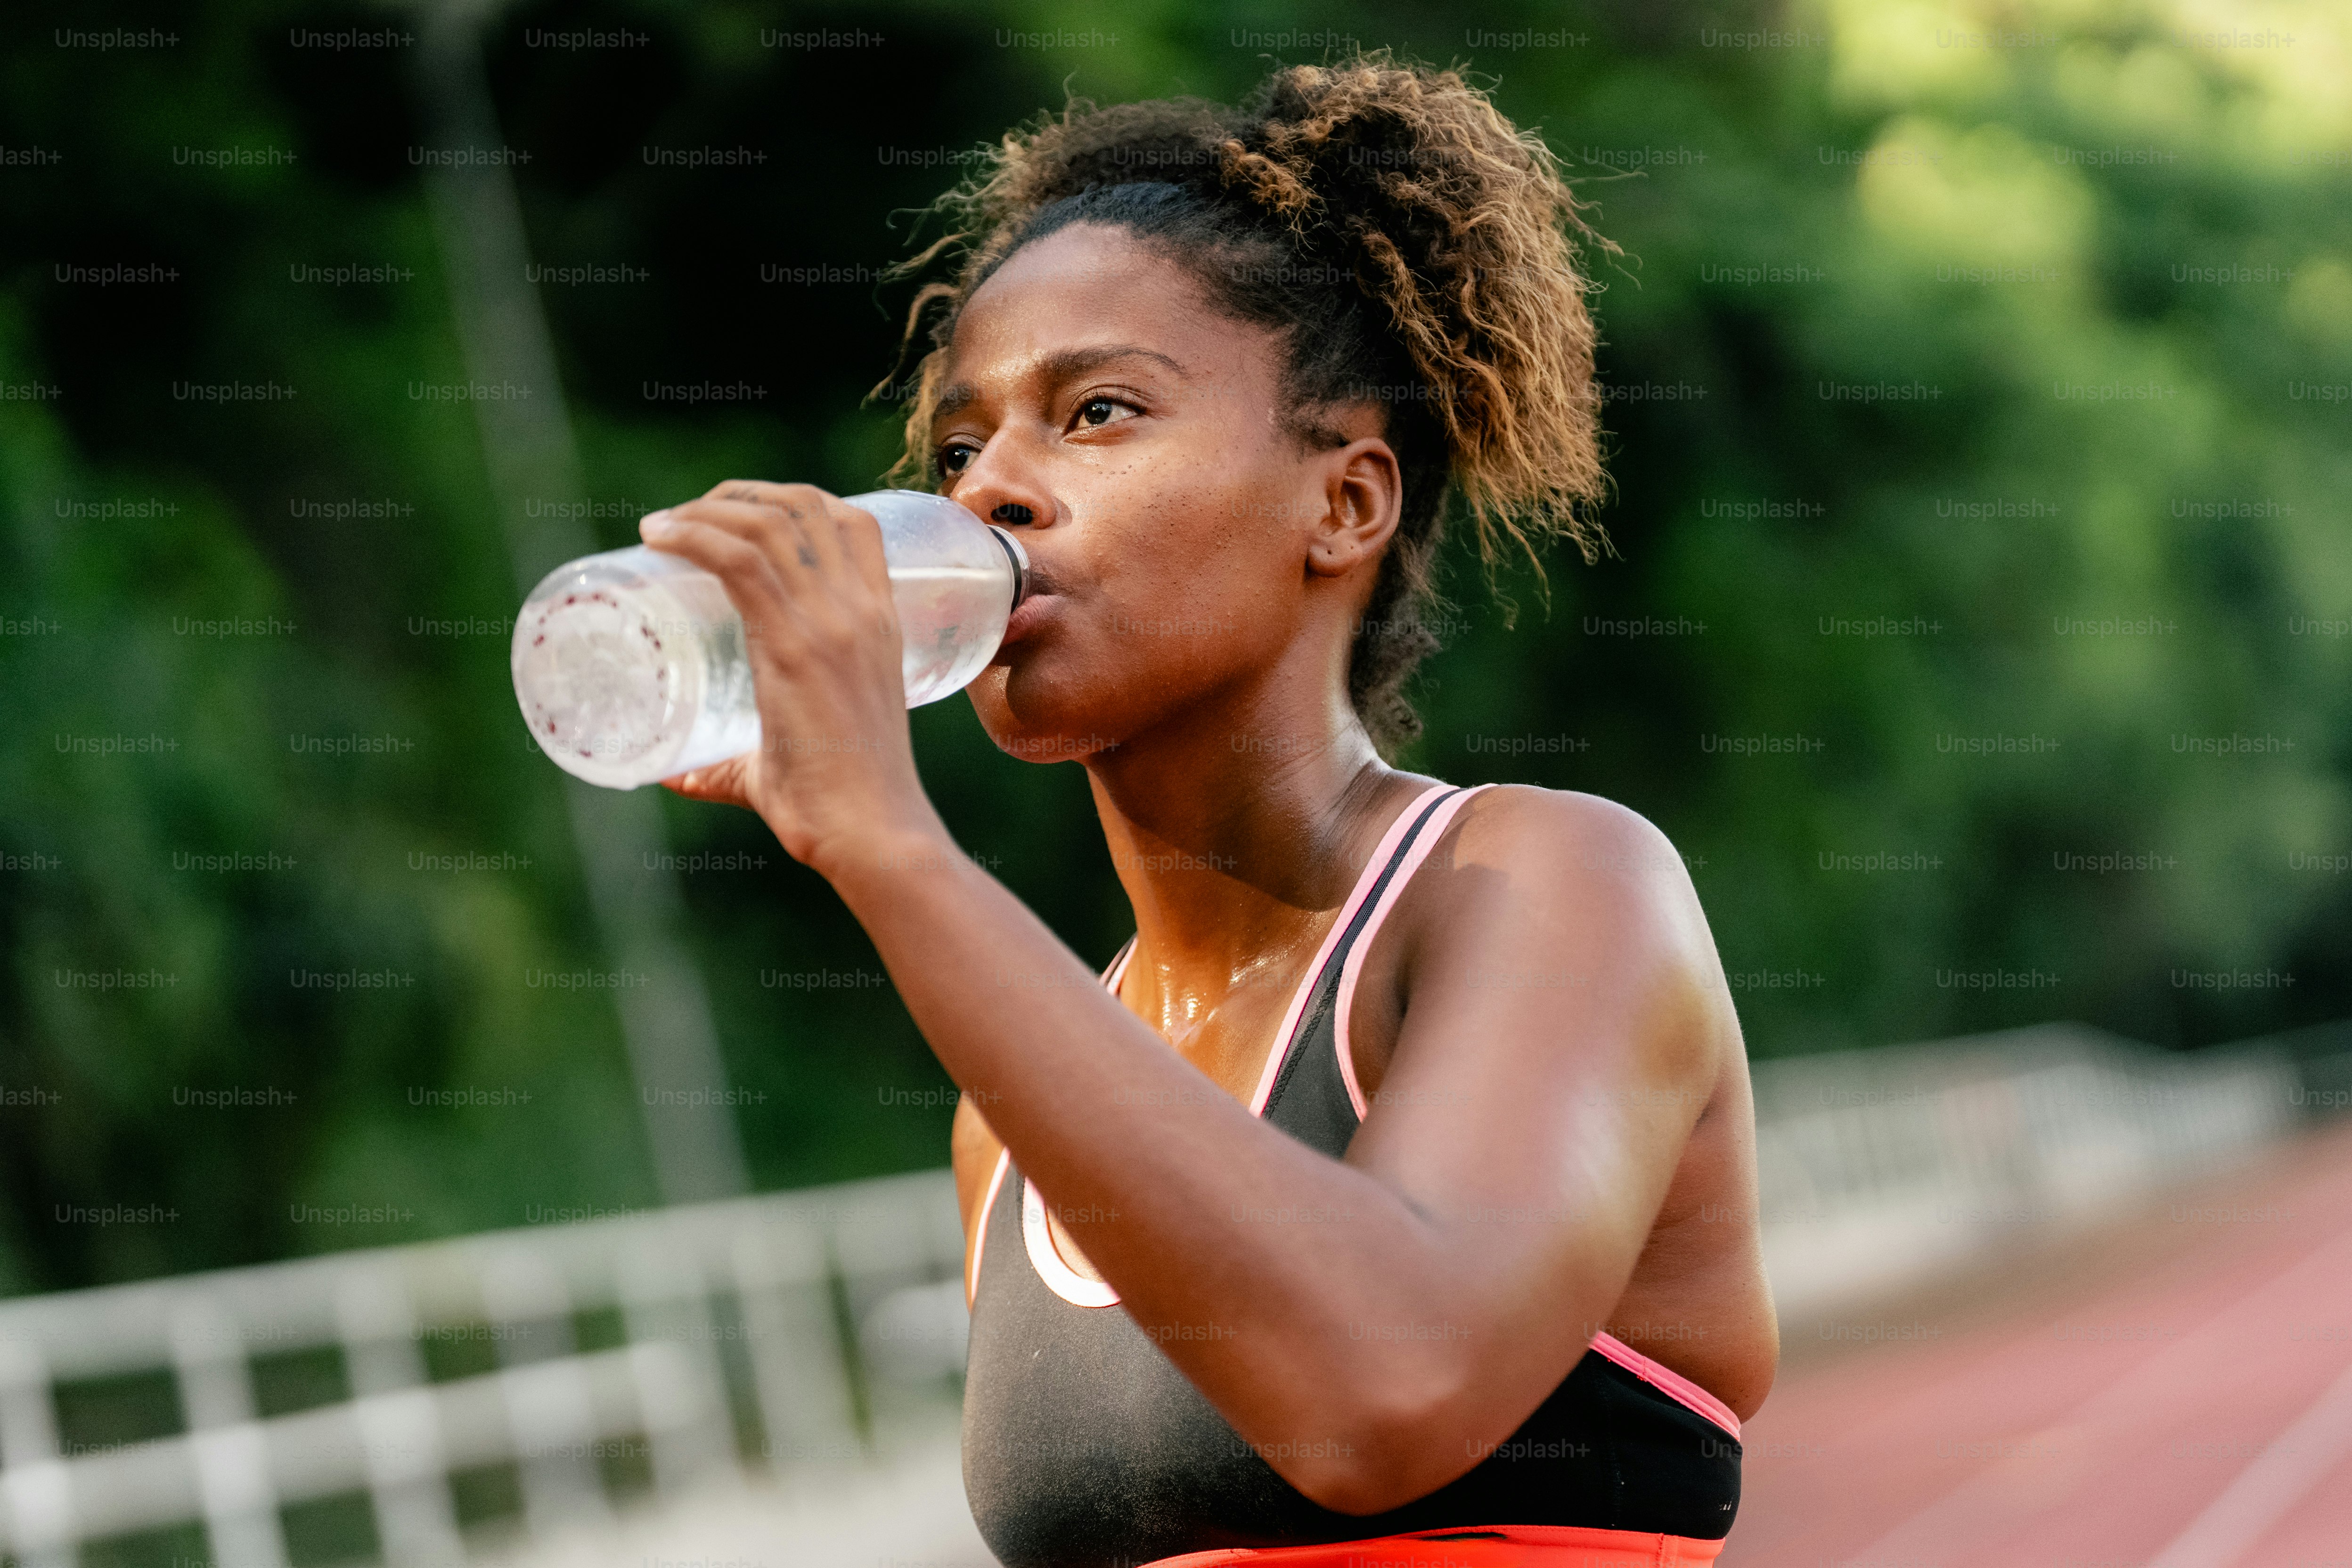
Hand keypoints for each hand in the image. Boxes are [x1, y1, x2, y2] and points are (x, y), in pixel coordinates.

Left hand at [638, 480, 942, 870]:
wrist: (873, 833)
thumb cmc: (837, 808)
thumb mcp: (792, 758)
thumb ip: (731, 767)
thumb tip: (672, 775)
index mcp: (882, 624)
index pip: (854, 524)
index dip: (797, 499)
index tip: (741, 514)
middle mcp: (859, 611)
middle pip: (804, 507)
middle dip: (740, 495)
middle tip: (687, 517)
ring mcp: (829, 625)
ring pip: (766, 525)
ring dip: (707, 508)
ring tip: (661, 525)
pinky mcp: (793, 647)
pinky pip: (740, 562)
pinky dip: (695, 535)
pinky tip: (660, 535)